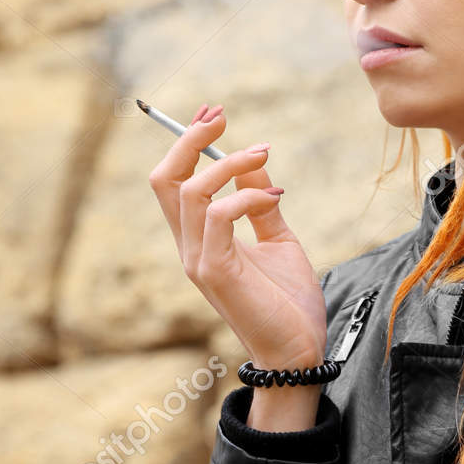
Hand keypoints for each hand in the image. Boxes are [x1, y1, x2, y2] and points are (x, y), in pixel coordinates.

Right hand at [148, 103, 326, 369]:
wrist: (298, 351)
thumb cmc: (289, 302)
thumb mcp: (278, 240)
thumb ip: (261, 204)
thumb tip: (256, 163)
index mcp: (199, 239)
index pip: (174, 181)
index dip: (188, 142)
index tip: (215, 113)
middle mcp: (189, 247)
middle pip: (165, 179)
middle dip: (190, 139)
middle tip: (222, 116)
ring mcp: (197, 260)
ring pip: (190, 190)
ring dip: (229, 163)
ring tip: (264, 153)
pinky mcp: (215, 271)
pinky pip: (217, 216)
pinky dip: (245, 196)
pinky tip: (275, 198)